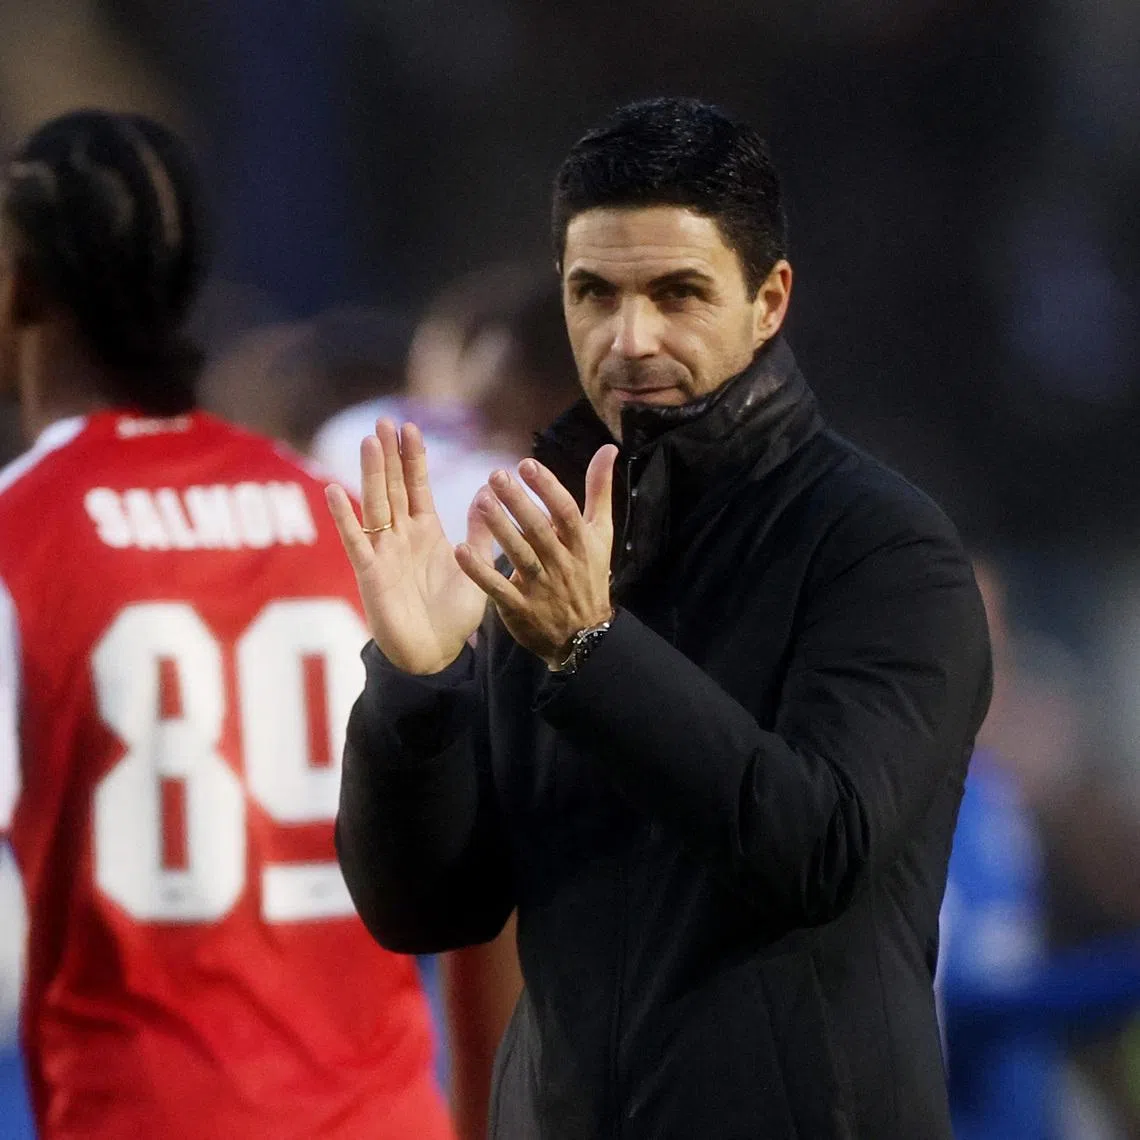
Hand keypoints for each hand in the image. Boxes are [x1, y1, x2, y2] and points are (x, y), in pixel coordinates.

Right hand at [326, 419, 492, 674]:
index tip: (410, 427)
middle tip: (384, 421)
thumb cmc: (454, 617)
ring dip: (371, 474)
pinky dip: (343, 517)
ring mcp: (383, 552)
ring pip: (375, 505)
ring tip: (368, 442)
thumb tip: (486, 494)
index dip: (413, 458)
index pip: (417, 487)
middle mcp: (401, 537)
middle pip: (393, 487)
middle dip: (389, 455)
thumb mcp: (476, 568)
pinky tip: (332, 491)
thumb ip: (479, 534)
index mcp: (426, 533)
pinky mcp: (370, 573)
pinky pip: (355, 541)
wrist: (436, 655)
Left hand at [455, 445, 617, 667]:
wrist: (585, 636)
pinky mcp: (520, 608)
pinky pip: (498, 588)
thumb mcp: (601, 534)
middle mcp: (561, 562)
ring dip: (499, 529)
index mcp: (580, 543)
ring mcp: (540, 587)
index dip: (547, 487)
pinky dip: (479, 571)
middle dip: (518, 502)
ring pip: (519, 555)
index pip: (565, 511)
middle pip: (539, 530)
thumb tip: (608, 449)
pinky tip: (461, 550)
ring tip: (481, 502)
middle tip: (496, 475)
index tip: (526, 464)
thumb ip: (599, 491)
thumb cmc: (589, 575)